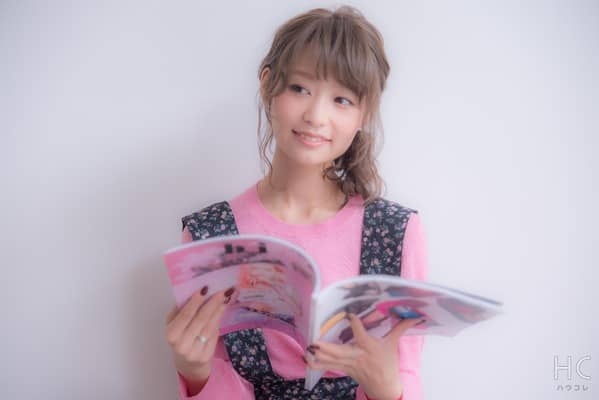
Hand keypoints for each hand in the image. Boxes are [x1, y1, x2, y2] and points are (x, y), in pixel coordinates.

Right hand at [165, 286, 234, 391]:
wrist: (188, 364)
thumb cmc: (180, 337)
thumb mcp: (174, 324)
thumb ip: (180, 310)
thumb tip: (194, 291)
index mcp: (171, 334)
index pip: (185, 315)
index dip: (196, 301)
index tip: (205, 288)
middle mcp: (181, 345)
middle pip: (201, 319)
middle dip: (212, 303)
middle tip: (222, 291)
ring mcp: (194, 352)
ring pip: (210, 326)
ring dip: (219, 310)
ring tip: (226, 298)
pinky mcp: (205, 356)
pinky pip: (214, 335)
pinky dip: (219, 321)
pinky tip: (223, 310)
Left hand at [306, 314, 424, 399]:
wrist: (385, 387)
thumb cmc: (388, 363)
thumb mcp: (393, 345)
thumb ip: (401, 328)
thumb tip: (416, 316)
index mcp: (369, 347)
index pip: (362, 334)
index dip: (355, 324)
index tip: (349, 314)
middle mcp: (357, 356)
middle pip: (341, 352)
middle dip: (327, 348)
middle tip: (314, 342)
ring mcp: (349, 364)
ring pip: (332, 360)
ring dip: (319, 355)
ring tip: (308, 349)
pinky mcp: (344, 369)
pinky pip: (329, 367)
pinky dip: (317, 364)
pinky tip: (306, 360)